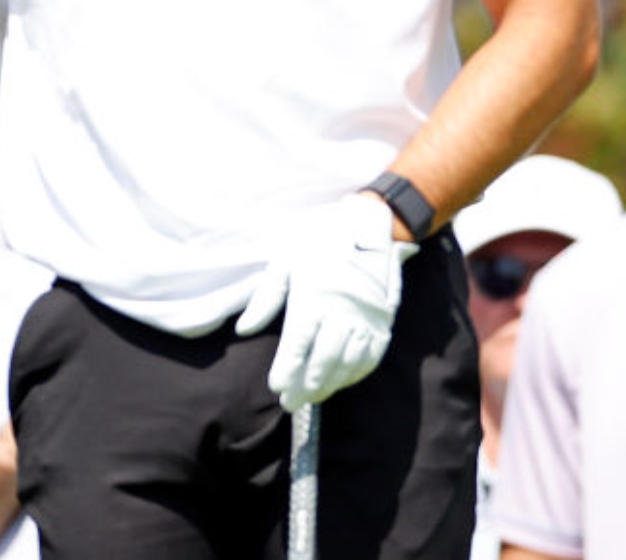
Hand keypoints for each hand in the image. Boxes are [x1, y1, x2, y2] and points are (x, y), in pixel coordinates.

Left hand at [234, 192, 416, 410]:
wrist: (367, 223)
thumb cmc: (318, 239)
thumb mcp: (284, 260)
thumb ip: (265, 299)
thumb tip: (243, 330)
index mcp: (314, 298)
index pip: (298, 344)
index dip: (288, 369)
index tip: (276, 387)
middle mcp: (341, 312)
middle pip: (323, 360)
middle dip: (306, 385)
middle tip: (291, 403)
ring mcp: (365, 319)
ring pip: (348, 362)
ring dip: (331, 384)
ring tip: (312, 397)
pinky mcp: (382, 321)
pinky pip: (371, 356)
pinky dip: (356, 373)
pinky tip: (342, 382)